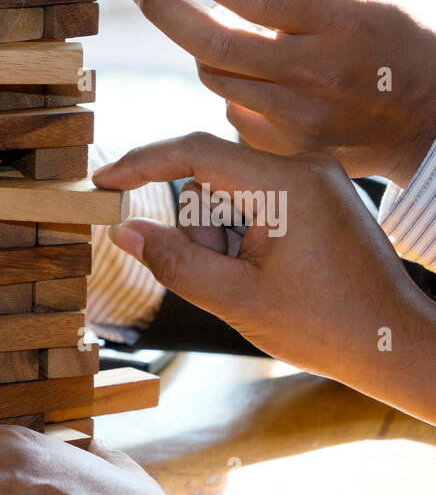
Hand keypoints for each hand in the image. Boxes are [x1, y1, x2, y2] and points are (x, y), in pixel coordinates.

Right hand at [94, 132, 435, 421]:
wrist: (391, 342)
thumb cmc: (324, 326)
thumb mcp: (234, 300)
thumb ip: (173, 261)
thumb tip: (126, 231)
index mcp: (286, 184)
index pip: (194, 152)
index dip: (140, 165)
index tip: (102, 184)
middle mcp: (302, 167)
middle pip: (208, 181)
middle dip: (197, 231)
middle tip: (224, 279)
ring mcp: (312, 179)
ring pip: (226, 196)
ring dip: (218, 240)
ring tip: (251, 283)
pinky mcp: (315, 197)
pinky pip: (252, 204)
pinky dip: (239, 238)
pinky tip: (264, 275)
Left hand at [128, 0, 435, 185]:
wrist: (426, 114)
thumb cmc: (384, 30)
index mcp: (343, 19)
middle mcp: (319, 72)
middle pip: (216, 42)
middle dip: (165, 10)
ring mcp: (298, 117)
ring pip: (214, 75)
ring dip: (200, 44)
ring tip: (214, 22)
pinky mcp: (283, 149)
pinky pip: (228, 106)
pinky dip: (228, 80)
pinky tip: (254, 70)